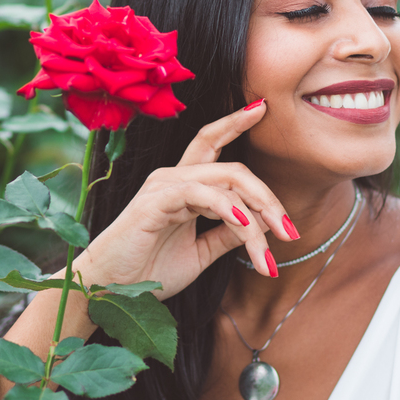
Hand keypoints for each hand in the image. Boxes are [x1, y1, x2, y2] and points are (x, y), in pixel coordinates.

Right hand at [74, 100, 292, 297]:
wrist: (109, 292)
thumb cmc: (149, 271)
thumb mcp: (200, 252)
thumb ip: (226, 235)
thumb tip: (258, 225)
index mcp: (184, 185)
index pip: (213, 144)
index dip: (236, 123)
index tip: (263, 107)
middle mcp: (174, 178)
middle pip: (234, 169)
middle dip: (268, 198)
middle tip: (290, 231)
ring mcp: (164, 186)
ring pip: (225, 183)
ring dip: (255, 218)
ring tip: (269, 250)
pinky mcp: (154, 202)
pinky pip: (201, 195)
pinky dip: (227, 208)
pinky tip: (243, 226)